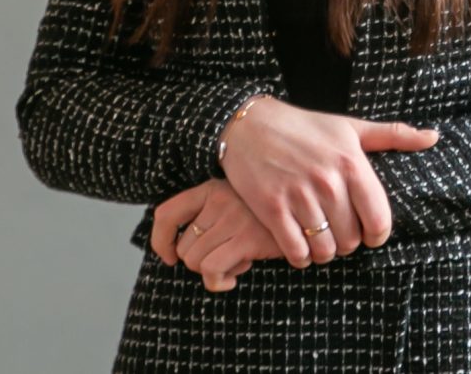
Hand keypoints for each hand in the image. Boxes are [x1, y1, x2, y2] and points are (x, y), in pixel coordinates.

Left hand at [151, 179, 281, 292]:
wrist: (310, 217)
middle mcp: (220, 199)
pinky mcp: (248, 238)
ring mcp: (234, 218)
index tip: (170, 257)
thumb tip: (176, 250)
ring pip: (195, 261)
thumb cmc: (268, 218)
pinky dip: (217, 282)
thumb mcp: (236, 205)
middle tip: (224, 258)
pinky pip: (212, 270)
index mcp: (213, 188)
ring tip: (235, 262)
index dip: (160, 241)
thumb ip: (210, 217)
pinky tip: (233, 279)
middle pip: (183, 247)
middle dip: (199, 262)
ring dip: (212, 272)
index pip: (167, 213)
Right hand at [215, 96, 438, 265]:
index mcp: (352, 163)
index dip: (378, 235)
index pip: (379, 218)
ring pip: (324, 248)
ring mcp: (298, 196)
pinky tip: (301, 247)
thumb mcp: (351, 127)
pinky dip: (301, 256)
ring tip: (324, 243)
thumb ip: (394, 135)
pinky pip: (294, 250)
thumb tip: (433, 138)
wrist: (251, 126)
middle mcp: (328, 182)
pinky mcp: (271, 208)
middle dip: (350, 243)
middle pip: (351, 238)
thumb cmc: (306, 127)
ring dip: (326, 252)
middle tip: (343, 236)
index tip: (372, 235)